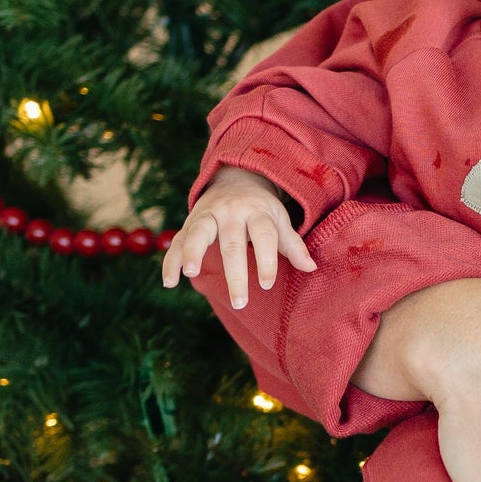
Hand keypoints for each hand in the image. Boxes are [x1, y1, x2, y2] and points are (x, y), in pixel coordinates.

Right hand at [162, 164, 316, 309]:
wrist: (235, 179)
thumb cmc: (261, 209)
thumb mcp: (279, 220)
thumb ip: (292, 244)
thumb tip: (311, 267)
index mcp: (257, 212)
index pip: (263, 236)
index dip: (266, 260)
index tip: (267, 284)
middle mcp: (230, 212)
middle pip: (232, 242)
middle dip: (235, 272)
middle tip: (240, 302)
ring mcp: (207, 216)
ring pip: (199, 233)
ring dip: (193, 252)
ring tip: (192, 273)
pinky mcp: (189, 223)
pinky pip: (178, 241)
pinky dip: (171, 260)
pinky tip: (170, 282)